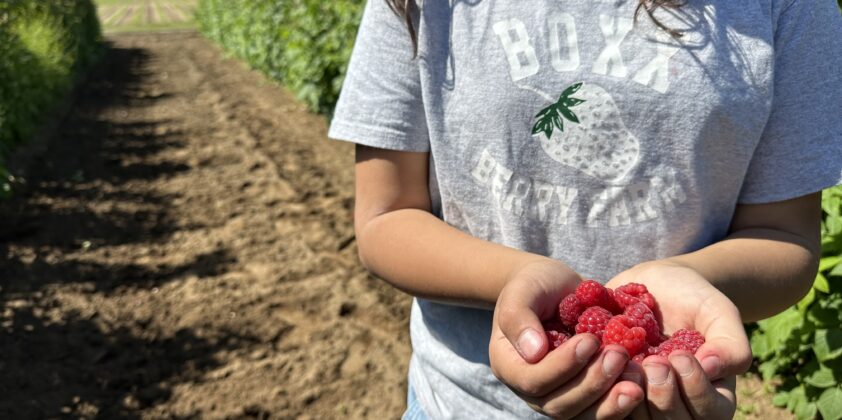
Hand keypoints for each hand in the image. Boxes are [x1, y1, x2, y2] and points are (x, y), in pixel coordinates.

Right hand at [489, 259, 644, 418]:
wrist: (554, 289)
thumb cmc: (535, 286)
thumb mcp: (522, 291)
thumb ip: (519, 317)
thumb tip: (533, 352)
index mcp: (509, 366)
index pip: (533, 380)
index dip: (563, 365)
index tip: (590, 340)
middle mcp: (531, 390)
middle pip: (560, 404)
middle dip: (592, 383)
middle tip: (620, 354)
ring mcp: (558, 396)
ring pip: (582, 414)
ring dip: (610, 400)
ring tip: (636, 379)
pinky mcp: (584, 397)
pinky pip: (600, 411)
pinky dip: (620, 403)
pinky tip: (640, 386)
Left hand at [606, 261, 750, 418]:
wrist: (653, 284)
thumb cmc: (692, 300)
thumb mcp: (718, 312)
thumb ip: (729, 342)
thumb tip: (714, 368)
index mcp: (710, 396)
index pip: (709, 413)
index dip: (695, 389)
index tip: (680, 356)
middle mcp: (676, 406)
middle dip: (662, 396)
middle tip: (653, 362)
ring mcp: (641, 401)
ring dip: (629, 396)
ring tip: (626, 363)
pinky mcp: (610, 390)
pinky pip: (603, 405)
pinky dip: (601, 388)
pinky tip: (600, 362)